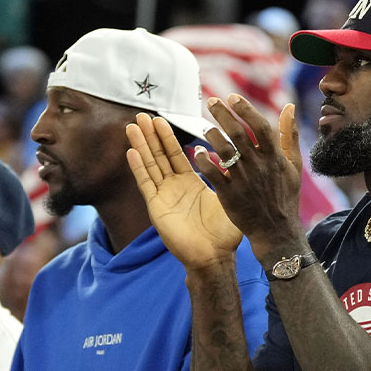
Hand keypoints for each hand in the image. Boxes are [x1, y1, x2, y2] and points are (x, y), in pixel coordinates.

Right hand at [125, 113, 242, 270]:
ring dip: (141, 146)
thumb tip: (238, 155)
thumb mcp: (230, 197)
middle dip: (151, 136)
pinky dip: (138, 167)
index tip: (161, 119)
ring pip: (150, 165)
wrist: (215, 257)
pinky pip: (146, 183)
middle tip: (142, 114)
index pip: (176, 155)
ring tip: (133, 125)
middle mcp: (174, 188)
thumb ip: (229, 176)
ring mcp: (164, 197)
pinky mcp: (156, 208)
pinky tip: (131, 151)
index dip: (167, 138)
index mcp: (191, 184)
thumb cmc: (225, 234)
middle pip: (159, 156)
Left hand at [198, 96, 304, 251]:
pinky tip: (197, 151)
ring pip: (224, 150)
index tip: (232, 96)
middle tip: (212, 101)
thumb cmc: (285, 196)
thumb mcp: (294, 165)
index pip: (260, 126)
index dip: (246, 109)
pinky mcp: (229, 195)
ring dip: (212, 134)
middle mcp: (259, 166)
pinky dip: (203, 160)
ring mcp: (243, 180)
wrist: (276, 231)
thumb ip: (290, 135)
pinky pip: (213, 172)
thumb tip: (289, 106)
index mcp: (275, 158)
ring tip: (205, 127)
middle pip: (238, 133)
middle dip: (223, 114)